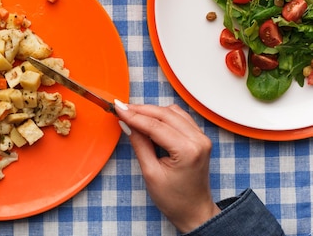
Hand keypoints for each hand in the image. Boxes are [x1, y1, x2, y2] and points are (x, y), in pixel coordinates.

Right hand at [115, 102, 220, 232]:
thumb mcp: (150, 173)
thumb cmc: (174, 199)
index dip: (133, 115)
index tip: (118, 108)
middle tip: (121, 108)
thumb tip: (127, 124)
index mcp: (187, 150)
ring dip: (152, 110)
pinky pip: (180, 117)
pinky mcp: (200, 138)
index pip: (155, 125)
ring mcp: (202, 138)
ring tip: (133, 113)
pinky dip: (163, 115)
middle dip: (141, 110)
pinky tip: (149, 119)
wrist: (194, 211)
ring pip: (173, 112)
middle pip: (165, 114)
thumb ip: (139, 144)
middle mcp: (198, 140)